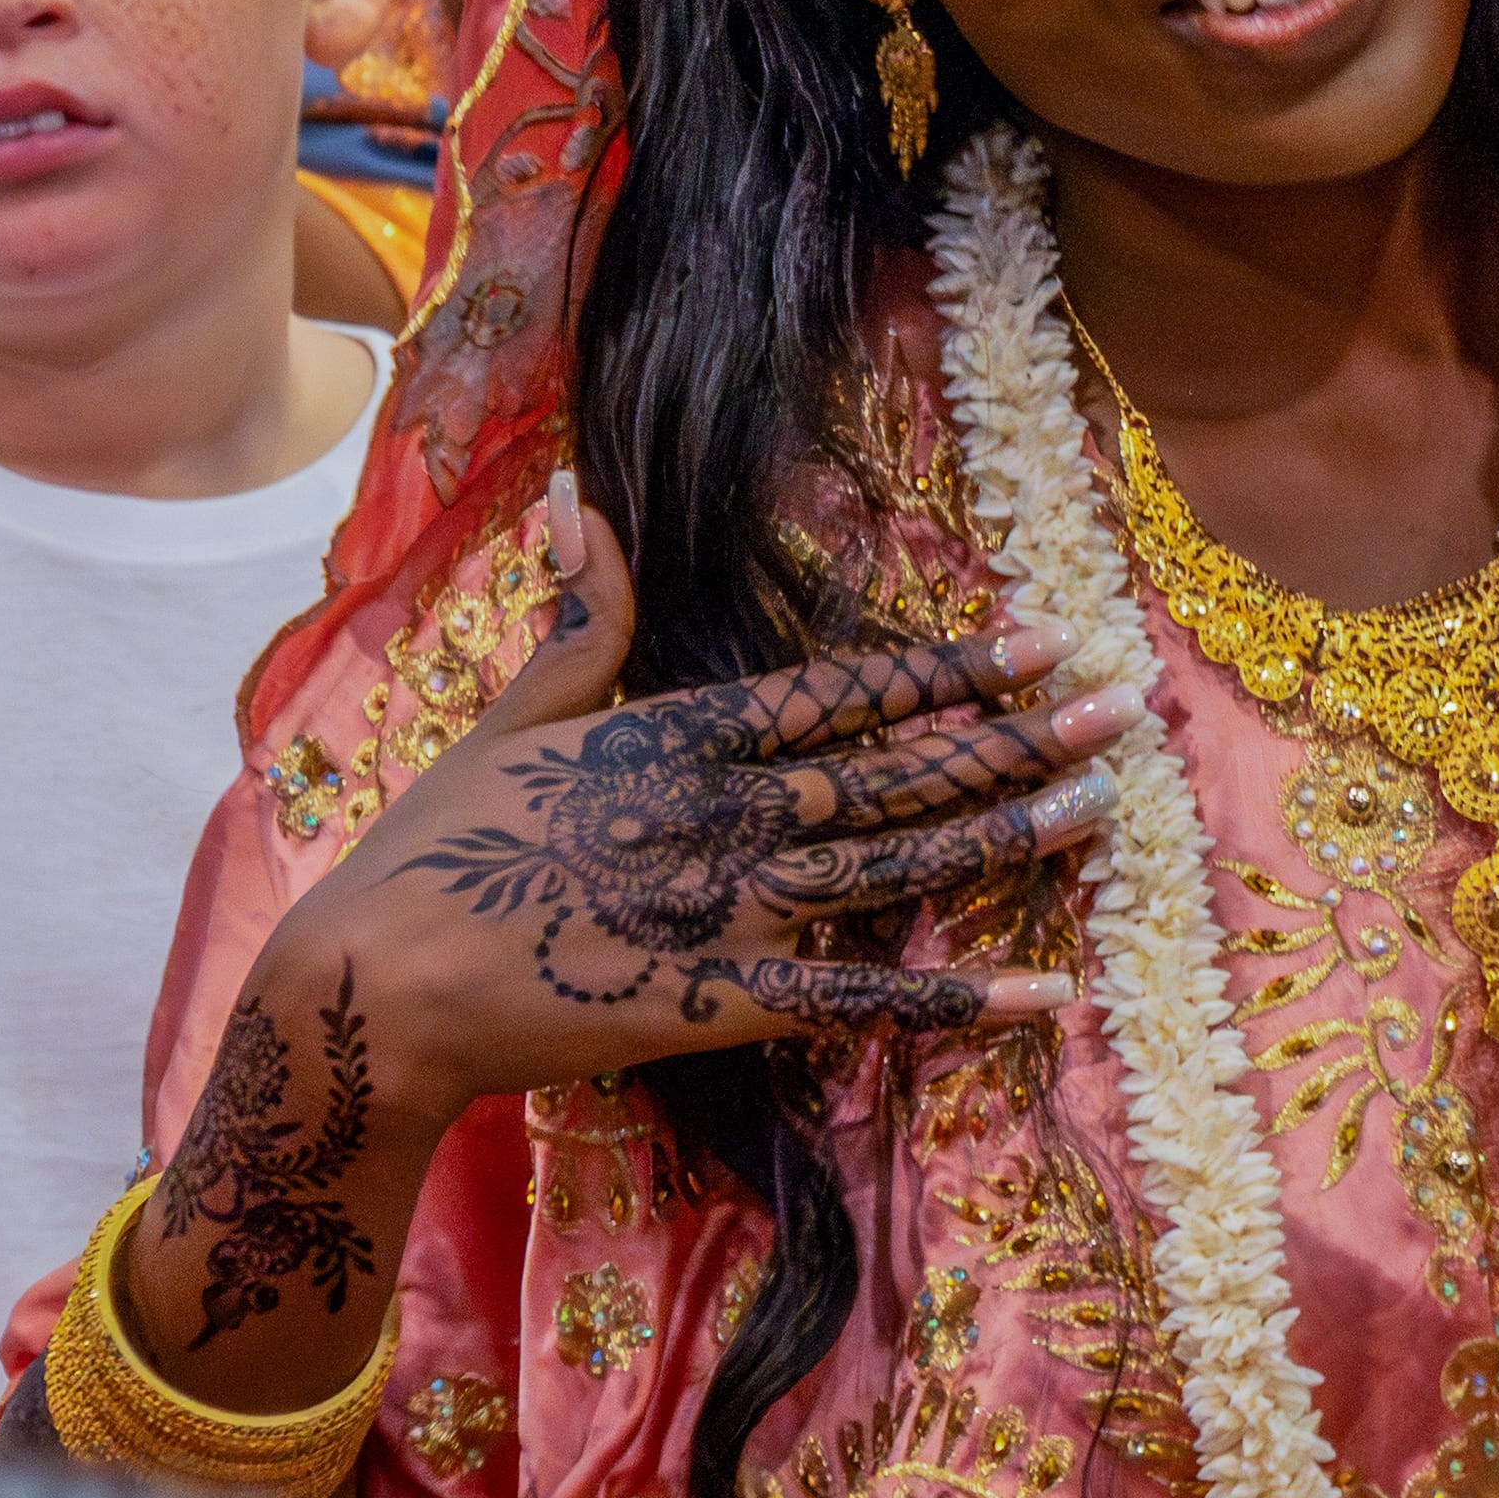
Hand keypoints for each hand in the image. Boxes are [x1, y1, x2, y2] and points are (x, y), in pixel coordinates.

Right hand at [141, 494, 1114, 1386]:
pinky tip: (1046, 990)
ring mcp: (737, 912)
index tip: (1035, 639)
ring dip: (1008, 835)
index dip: (943, 667)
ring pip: (901, 868)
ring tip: (1102, 804)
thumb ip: (580, 618)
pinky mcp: (731, 1006)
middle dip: (1014, 738)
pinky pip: (867, 1001)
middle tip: (1120, 708)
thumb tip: (581, 491)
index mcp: (677, 736)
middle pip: (896, 772)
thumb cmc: (434, 850)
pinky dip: (959, 996)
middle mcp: (726, 813)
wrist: (378, 986)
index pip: (839, 694)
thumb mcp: (511, 717)